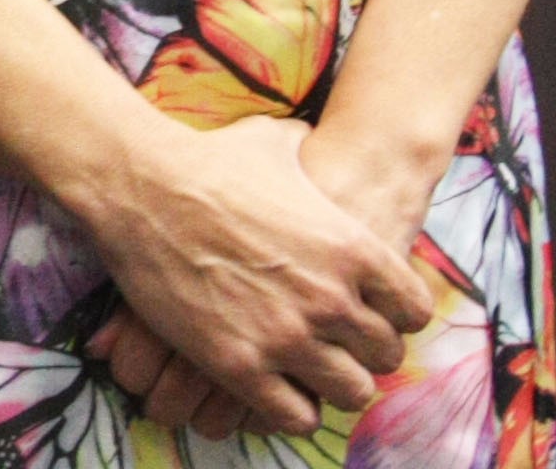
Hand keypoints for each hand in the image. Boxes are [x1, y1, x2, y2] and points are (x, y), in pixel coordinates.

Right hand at [83, 114, 431, 434]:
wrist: (141, 185)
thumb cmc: (209, 160)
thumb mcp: (276, 142)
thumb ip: (310, 149)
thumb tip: (312, 138)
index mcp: (353, 248)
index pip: (414, 309)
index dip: (394, 313)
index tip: (371, 310)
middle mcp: (331, 298)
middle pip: (386, 355)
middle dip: (365, 350)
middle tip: (338, 342)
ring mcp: (287, 336)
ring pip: (351, 393)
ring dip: (334, 383)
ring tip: (311, 369)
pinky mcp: (241, 365)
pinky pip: (297, 416)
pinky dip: (293, 408)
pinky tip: (278, 387)